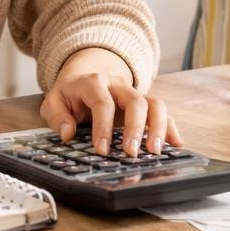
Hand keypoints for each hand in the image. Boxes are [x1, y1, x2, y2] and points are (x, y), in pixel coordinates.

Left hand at [41, 48, 180, 157]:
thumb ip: (56, 116)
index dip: (103, 127)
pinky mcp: (144, 104)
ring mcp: (134, 94)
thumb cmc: (70, 95)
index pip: (103, 103)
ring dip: (158, 127)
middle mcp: (118, 85)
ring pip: (154, 104)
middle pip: (135, 101)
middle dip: (135, 128)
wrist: (83, 77)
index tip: (102, 150)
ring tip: (155, 151)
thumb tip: (68, 134)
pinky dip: (171, 127)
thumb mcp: (54, 101)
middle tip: (131, 153)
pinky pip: (162, 112)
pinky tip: (176, 145)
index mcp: (93, 82)